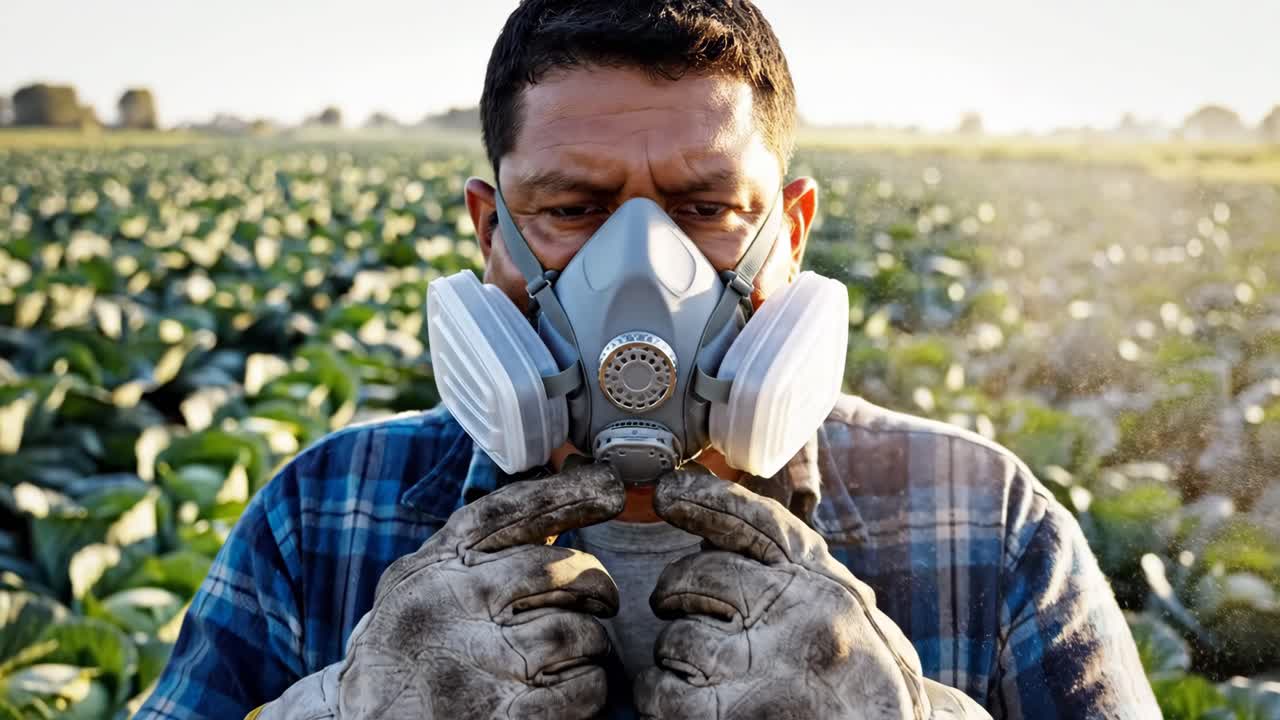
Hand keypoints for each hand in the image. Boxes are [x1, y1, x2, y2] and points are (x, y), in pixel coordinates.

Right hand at [257, 462, 625, 719]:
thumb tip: (560, 499)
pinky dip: (590, 686)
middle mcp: (452, 605)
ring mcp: (476, 663)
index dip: (568, 493)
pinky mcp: (499, 716)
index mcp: (435, 566)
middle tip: (601, 599)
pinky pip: (581, 688)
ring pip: (578, 631)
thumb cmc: (409, 649)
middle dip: (595, 584)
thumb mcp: (427, 585)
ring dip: (593, 641)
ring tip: (579, 650)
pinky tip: (574, 685)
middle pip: (557, 569)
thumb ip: (482, 551)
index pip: (508, 513)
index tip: (611, 488)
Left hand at [634, 467, 988, 719]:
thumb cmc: (857, 680)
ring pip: (676, 637)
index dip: (704, 499)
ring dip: (676, 657)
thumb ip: (788, 572)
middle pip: (698, 575)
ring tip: (706, 674)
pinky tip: (688, 702)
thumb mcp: (841, 610)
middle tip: (682, 613)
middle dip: (677, 594)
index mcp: (822, 584)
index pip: (755, 521)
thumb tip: (709, 539)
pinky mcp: (733, 715)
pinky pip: (663, 690)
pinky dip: (662, 696)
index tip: (667, 493)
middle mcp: (799, 614)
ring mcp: (767, 665)